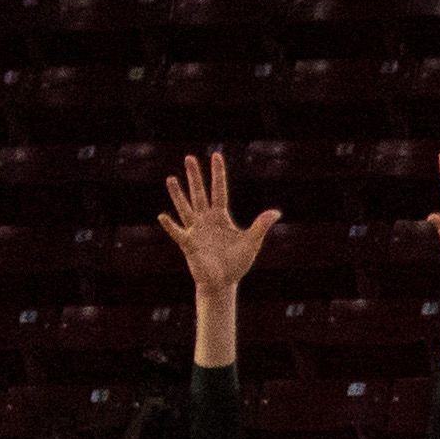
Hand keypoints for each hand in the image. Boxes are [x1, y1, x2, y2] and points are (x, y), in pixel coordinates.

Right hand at [161, 151, 278, 296]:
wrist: (223, 282)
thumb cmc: (237, 263)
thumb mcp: (251, 243)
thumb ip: (260, 226)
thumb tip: (276, 212)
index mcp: (221, 217)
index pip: (219, 190)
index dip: (218, 174)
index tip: (216, 155)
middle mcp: (206, 220)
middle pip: (199, 193)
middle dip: (195, 176)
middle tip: (189, 157)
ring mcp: (196, 231)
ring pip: (185, 208)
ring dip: (178, 194)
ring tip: (171, 179)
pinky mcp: (188, 244)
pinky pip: (178, 232)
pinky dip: (171, 225)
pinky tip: (163, 216)